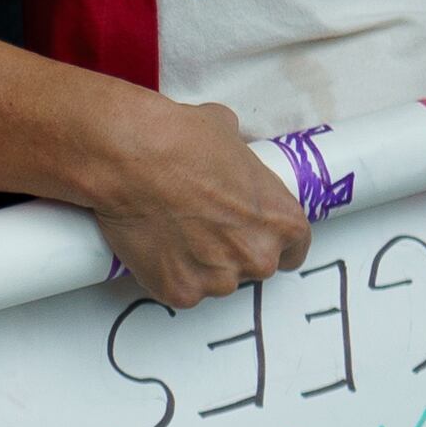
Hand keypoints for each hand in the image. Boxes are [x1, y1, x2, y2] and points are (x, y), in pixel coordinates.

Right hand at [87, 92, 311, 308]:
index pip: (294, 249)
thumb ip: (240, 162)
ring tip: (173, 232)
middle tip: (203, 226)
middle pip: (254, 266)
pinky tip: (154, 246)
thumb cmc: (179, 143)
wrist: (131, 159)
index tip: (251, 234)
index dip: (270, 240)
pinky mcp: (180, 292)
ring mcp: (218, 280)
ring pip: (214, 281)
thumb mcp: (228, 134)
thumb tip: (227, 160)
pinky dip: (166, 274)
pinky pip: (178, 289)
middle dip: (231, 251)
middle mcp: (258, 257)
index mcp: (282, 221)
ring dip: (199, 265)